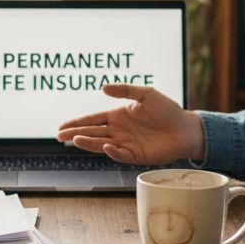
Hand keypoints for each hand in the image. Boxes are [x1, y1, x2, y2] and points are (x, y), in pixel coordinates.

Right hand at [56, 83, 203, 163]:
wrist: (185, 128)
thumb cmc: (167, 110)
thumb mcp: (146, 94)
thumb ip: (125, 90)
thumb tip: (103, 88)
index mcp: (118, 116)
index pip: (92, 120)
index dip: (77, 123)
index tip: (61, 127)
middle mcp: (118, 131)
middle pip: (92, 132)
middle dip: (75, 134)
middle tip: (59, 136)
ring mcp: (126, 144)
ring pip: (101, 144)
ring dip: (88, 143)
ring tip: (75, 140)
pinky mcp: (135, 156)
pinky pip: (119, 154)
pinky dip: (111, 151)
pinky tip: (105, 146)